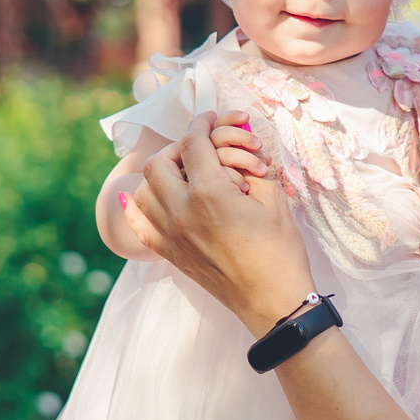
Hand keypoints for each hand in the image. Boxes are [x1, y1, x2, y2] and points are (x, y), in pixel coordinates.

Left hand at [123, 113, 315, 330]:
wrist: (272, 302)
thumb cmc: (280, 252)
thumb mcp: (274, 199)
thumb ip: (249, 165)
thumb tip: (235, 143)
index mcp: (210, 193)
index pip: (194, 143)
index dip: (202, 123)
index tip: (209, 118)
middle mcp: (181, 211)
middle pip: (159, 163)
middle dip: (178, 148)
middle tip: (199, 148)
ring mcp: (170, 235)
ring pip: (144, 191)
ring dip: (159, 175)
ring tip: (182, 174)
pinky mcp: (169, 254)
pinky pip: (139, 224)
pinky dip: (138, 206)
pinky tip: (145, 198)